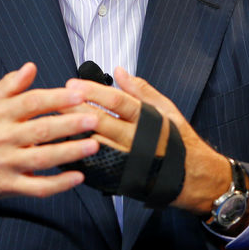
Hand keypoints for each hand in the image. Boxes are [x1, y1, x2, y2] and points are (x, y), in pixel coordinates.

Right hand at [0, 63, 99, 213]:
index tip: (79, 94)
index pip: (31, 102)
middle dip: (69, 124)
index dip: (56, 98)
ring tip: (94, 145)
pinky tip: (78, 177)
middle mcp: (1, 139)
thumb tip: (30, 67)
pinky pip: (37, 188)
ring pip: (42, 159)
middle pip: (40, 130)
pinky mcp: (8, 186)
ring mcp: (5, 164)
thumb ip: (10, 85)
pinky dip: (59, 184)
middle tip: (94, 119)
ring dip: (70, 152)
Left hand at [67, 67, 248, 219]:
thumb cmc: (179, 141)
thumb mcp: (166, 110)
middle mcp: (137, 140)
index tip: (73, 83)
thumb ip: (141, 90)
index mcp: (148, 120)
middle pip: (102, 122)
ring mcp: (128, 161)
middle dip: (77, 110)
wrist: (194, 179)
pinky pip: (98, 165)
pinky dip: (81, 155)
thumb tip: (118, 70)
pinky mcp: (122, 177)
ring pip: (96, 144)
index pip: (118, 101)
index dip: (94, 92)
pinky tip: (65, 147)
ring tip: (55, 121)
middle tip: (56, 99)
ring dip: (74, 132)